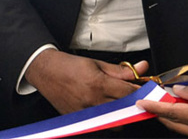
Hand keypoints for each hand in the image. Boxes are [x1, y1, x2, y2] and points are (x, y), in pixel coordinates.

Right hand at [25, 50, 145, 113]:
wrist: (45, 71)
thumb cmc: (69, 65)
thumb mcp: (96, 63)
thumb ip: (120, 70)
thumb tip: (140, 68)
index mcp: (98, 83)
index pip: (128, 93)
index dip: (138, 91)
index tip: (142, 89)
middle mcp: (92, 100)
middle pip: (124, 110)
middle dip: (131, 104)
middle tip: (130, 96)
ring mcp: (85, 112)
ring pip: (114, 122)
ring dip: (120, 115)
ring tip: (116, 103)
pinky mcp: (79, 119)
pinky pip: (100, 124)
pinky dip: (106, 118)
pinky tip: (103, 108)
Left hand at [137, 79, 187, 137]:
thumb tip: (176, 92)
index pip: (174, 114)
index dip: (156, 108)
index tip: (143, 104)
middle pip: (177, 125)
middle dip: (163, 113)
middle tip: (153, 100)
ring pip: (186, 130)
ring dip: (176, 117)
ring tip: (170, 102)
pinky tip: (187, 109)